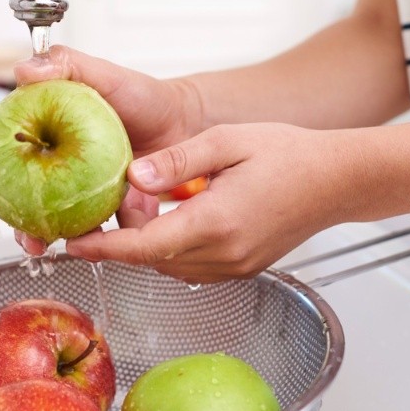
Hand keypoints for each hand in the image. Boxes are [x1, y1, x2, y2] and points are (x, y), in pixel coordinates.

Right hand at [0, 45, 200, 251]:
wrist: (183, 126)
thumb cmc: (142, 96)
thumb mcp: (105, 75)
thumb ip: (67, 64)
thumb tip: (24, 69)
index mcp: (43, 121)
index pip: (0, 129)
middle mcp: (51, 156)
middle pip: (9, 179)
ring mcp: (71, 185)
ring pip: (39, 212)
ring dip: (27, 230)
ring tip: (29, 241)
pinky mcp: (97, 208)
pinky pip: (83, 228)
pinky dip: (79, 240)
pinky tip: (76, 246)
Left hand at [65, 123, 368, 283]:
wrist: (338, 180)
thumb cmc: (289, 154)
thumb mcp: (226, 141)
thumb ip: (176, 160)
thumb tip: (133, 175)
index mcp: (217, 222)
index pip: (145, 246)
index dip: (103, 248)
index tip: (71, 243)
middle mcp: (224, 254)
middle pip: (151, 259)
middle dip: (122, 237)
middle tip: (109, 203)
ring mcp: (234, 267)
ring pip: (169, 266)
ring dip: (147, 243)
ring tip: (139, 206)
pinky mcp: (241, 269)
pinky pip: (190, 266)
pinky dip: (170, 248)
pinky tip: (171, 218)